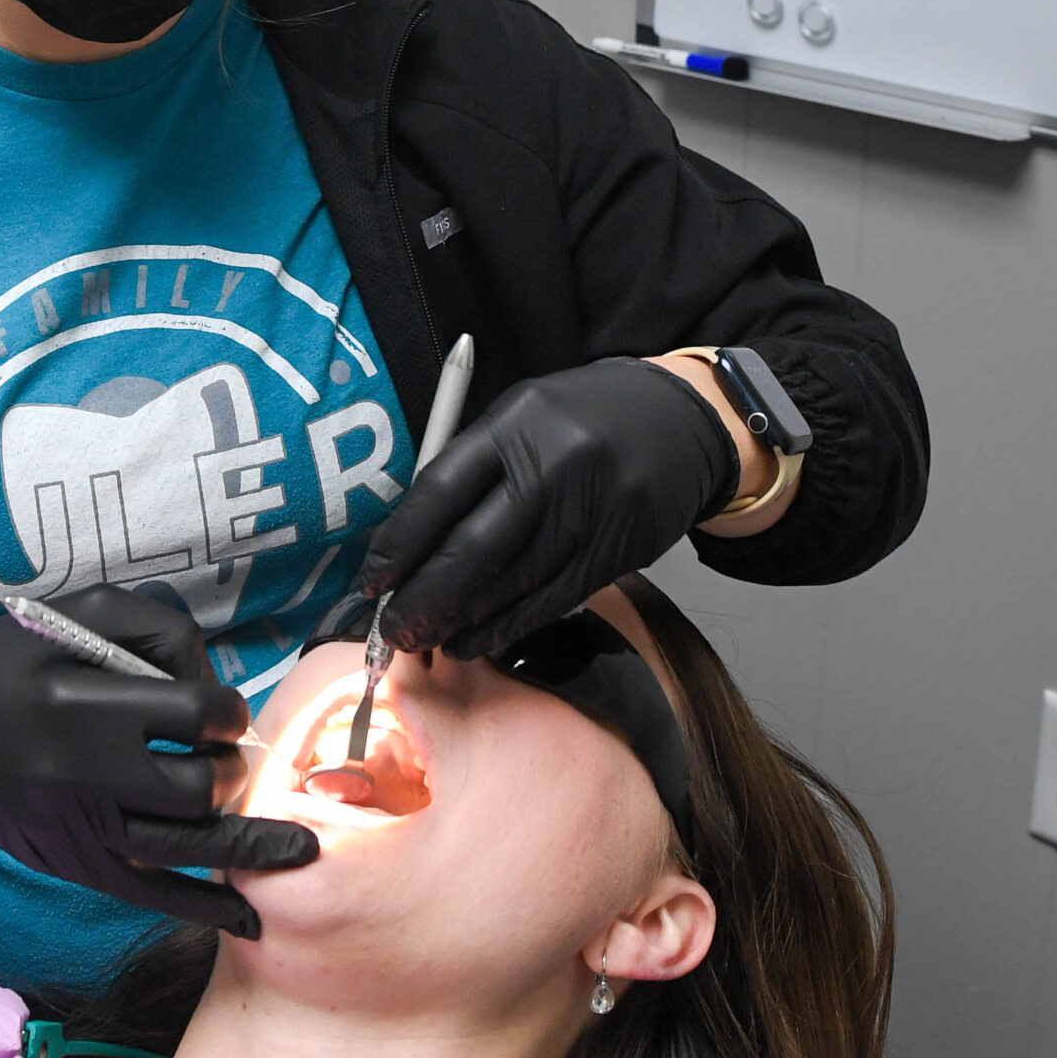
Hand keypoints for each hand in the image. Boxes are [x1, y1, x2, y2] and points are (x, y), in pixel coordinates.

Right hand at [0, 584, 317, 935]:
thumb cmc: (7, 663)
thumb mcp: (74, 613)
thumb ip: (157, 629)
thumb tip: (216, 680)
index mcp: (80, 698)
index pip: (194, 713)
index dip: (226, 711)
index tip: (220, 712)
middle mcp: (82, 770)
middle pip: (200, 788)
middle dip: (230, 771)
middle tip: (221, 759)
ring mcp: (79, 827)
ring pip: (188, 849)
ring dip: (248, 845)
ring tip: (298, 849)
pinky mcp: (73, 865)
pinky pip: (151, 895)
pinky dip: (205, 910)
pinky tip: (251, 917)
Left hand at [360, 358, 739, 657]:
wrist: (683, 419)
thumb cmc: (581, 420)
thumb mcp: (522, 417)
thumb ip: (472, 469)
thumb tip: (411, 543)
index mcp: (517, 423)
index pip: (441, 491)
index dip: (401, 545)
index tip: (373, 582)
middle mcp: (555, 466)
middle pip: (474, 548)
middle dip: (424, 598)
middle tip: (391, 630)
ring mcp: (592, 511)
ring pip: (513, 583)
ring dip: (462, 620)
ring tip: (425, 640)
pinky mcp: (619, 549)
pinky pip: (552, 600)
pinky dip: (508, 626)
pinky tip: (475, 640)